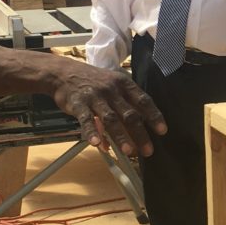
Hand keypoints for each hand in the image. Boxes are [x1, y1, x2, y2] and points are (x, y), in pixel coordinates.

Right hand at [51, 61, 165, 156]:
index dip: (154, 116)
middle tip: (148, 151)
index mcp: (123, 84)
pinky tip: (97, 144)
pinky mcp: (78, 104)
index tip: (163, 130)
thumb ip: (123, 107)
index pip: (143, 100)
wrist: (63, 73)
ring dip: (121, 136)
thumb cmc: (93, 82)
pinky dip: (92, 132)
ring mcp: (95, 97)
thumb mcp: (112, 86)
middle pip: (130, 114)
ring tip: (129, 152)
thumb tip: (133, 132)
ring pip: (111, 119)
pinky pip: (86, 120)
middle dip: (140, 134)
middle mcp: (112, 90)